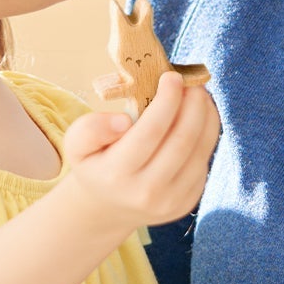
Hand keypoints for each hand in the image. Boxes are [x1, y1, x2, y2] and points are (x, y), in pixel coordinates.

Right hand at [63, 71, 220, 230]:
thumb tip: (123, 121)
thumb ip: (90, 128)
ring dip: (206, 117)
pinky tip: (200, 118)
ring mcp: (170, 201)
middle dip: (194, 104)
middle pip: (182, 140)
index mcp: (116, 175)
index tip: (172, 76)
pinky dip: (207, 135)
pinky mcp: (187, 202)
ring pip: (199, 151)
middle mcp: (146, 192)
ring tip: (200, 95)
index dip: (167, 100)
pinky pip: (203, 162)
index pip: (150, 131)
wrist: (106, 207)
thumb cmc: (94, 164)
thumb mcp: (76, 144)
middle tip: (193, 82)